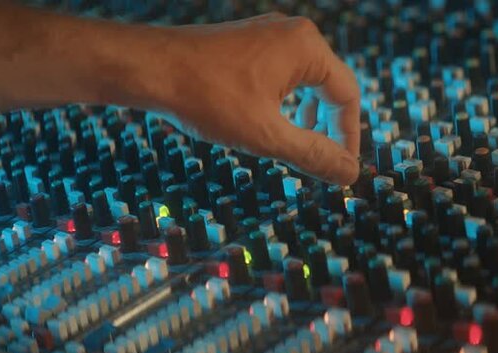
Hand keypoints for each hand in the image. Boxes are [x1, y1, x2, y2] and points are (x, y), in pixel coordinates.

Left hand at [156, 13, 360, 184]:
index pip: (347, 97)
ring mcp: (270, 34)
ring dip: (307, 118)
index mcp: (307, 48)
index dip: (348, 138)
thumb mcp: (267, 136)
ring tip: (296, 148)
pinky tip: (270, 125)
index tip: (340, 170)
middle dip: (328, 128)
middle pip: (331, 87)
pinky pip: (284, 74)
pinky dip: (286, 104)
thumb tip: (349, 173)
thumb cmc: (205, 97)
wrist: (147, 68)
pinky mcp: (249, 42)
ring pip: (307, 82)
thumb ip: (314, 155)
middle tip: (321, 163)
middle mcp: (293, 34)